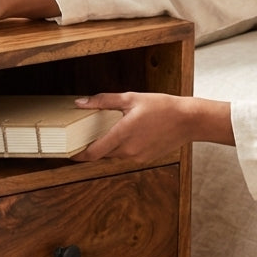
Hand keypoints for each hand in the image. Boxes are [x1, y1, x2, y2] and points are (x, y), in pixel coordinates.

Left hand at [72, 92, 233, 161]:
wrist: (188, 120)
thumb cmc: (161, 106)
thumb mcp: (131, 98)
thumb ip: (103, 101)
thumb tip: (80, 103)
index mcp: (122, 134)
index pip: (92, 153)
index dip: (78, 155)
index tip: (68, 152)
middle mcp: (128, 150)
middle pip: (101, 153)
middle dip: (92, 147)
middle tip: (84, 136)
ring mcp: (137, 156)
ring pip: (113, 155)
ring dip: (107, 146)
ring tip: (107, 131)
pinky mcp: (145, 158)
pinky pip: (126, 155)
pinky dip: (121, 147)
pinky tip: (126, 134)